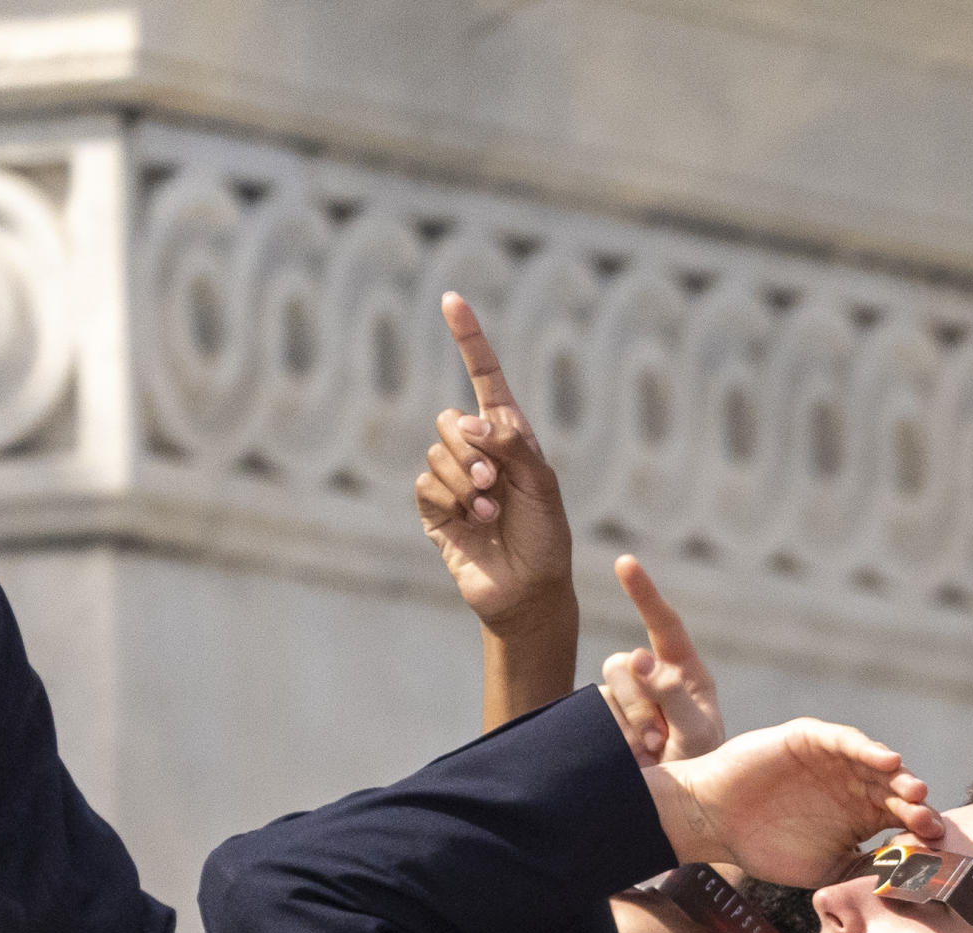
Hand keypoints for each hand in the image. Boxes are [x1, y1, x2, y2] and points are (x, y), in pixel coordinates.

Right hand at [416, 294, 571, 635]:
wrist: (529, 592)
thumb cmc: (547, 540)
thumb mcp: (542, 487)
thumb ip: (511, 446)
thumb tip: (469, 422)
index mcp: (510, 437)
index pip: (485, 378)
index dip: (469, 340)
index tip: (452, 299)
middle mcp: (479, 452)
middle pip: (450, 420)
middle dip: (469, 449)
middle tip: (493, 483)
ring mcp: (453, 479)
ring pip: (436, 452)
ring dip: (463, 480)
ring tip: (489, 510)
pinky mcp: (435, 509)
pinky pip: (426, 485)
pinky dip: (449, 500)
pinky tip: (473, 522)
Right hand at [600, 555, 726, 763]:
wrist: (680, 809)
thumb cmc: (703, 771)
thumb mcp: (696, 732)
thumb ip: (672, 695)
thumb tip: (640, 656)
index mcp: (686, 672)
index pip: (664, 624)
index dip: (643, 592)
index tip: (625, 562)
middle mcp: (654, 678)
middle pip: (624, 663)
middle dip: (639, 703)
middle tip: (662, 741)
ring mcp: (628, 698)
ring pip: (607, 689)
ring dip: (627, 721)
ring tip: (653, 752)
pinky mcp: (606, 719)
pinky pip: (593, 713)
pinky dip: (612, 733)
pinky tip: (633, 756)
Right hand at [646, 719, 930, 886]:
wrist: (714, 822)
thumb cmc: (768, 849)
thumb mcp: (827, 868)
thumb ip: (866, 869)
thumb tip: (911, 880)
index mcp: (865, 817)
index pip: (903, 820)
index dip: (920, 833)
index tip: (936, 851)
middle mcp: (857, 786)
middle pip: (898, 793)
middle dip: (916, 808)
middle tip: (930, 824)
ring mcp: (836, 761)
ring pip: (877, 766)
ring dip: (899, 777)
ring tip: (916, 791)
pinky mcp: (812, 739)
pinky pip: (845, 740)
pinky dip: (866, 748)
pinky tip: (886, 762)